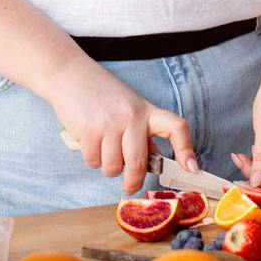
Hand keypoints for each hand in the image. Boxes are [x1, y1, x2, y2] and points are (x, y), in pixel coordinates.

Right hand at [47, 56, 195, 194]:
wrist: (69, 74)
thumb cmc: (100, 92)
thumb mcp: (128, 106)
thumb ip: (140, 131)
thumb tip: (152, 159)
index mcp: (146, 110)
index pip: (175, 127)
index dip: (186, 150)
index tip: (192, 168)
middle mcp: (131, 116)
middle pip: (139, 163)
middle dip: (133, 182)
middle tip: (129, 186)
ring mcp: (110, 124)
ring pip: (113, 168)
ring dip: (106, 166)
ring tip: (102, 147)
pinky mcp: (89, 131)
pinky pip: (93, 162)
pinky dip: (91, 159)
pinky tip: (88, 142)